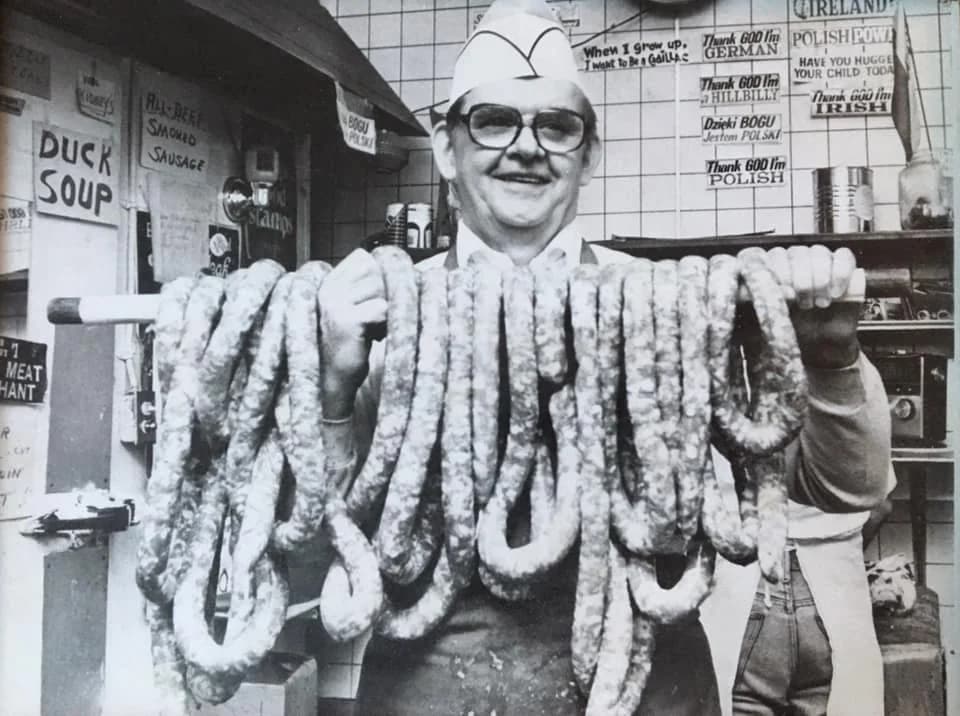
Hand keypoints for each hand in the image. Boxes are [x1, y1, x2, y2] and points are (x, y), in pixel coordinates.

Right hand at [317, 249, 386, 417]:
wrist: (330, 382)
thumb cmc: (347, 346)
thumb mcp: (351, 309)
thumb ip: (366, 288)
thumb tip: (401, 270)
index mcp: (328, 282)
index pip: (364, 259)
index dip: (380, 275)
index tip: (378, 298)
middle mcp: (329, 289)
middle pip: (376, 272)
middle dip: (387, 293)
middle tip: (379, 319)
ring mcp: (336, 303)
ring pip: (382, 289)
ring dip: (388, 309)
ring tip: (377, 329)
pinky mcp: (348, 321)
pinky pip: (383, 308)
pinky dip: (388, 323)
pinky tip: (377, 337)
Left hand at [740, 245, 860, 368]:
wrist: (820, 348)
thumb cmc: (791, 333)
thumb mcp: (765, 321)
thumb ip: (753, 302)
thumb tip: (754, 290)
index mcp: (771, 270)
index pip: (771, 255)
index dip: (777, 272)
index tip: (785, 294)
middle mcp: (793, 262)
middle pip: (795, 252)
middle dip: (801, 280)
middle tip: (804, 303)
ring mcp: (818, 262)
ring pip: (817, 252)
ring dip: (820, 278)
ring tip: (820, 303)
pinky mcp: (842, 267)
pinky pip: (843, 256)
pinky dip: (841, 272)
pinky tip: (836, 292)